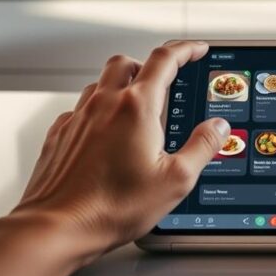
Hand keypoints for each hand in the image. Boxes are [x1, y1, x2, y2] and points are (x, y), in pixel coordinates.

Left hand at [0, 41, 227, 275]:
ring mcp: (78, 117)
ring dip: (121, 85)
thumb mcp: (175, 181)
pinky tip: (105, 133)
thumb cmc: (110, 207)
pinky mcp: (61, 134)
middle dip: (149, 63)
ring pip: (101, 82)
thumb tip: (218, 128)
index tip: (196, 49)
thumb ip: (201, 147)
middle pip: (128, 62)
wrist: (57, 226)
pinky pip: (81, 108)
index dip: (185, 49)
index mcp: (136, 107)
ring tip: (136, 107)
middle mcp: (104, 104)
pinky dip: (97, 110)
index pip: (165, 60)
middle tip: (165, 77)